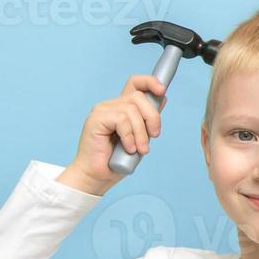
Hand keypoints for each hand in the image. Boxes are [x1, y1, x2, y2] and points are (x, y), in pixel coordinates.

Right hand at [58, 74, 165, 194]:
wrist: (97, 176)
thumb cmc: (116, 160)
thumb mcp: (140, 137)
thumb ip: (147, 119)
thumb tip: (162, 98)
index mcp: (121, 108)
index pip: (135, 83)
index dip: (150, 82)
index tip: (162, 90)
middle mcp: (111, 105)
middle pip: (139, 97)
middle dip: (152, 117)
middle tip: (153, 137)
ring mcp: (102, 111)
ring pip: (132, 110)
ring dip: (141, 133)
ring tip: (139, 149)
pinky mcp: (96, 119)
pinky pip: (122, 120)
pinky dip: (129, 136)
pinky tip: (128, 148)